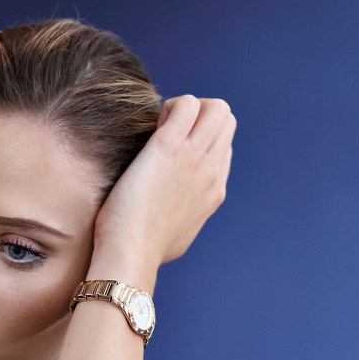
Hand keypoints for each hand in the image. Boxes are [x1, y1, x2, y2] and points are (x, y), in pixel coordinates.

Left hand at [92, 95, 233, 268]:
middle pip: (226, 120)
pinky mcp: (170, 147)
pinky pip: (187, 105)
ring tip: (159, 127)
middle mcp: (212, 171)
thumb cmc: (144, 251)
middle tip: (167, 131)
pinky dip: (170, 106)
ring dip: (185, 108)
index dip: (199, 139)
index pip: (223, 146)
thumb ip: (187, 217)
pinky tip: (152, 127)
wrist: (132, 254)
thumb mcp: (179, 235)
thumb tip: (179, 217)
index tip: (171, 150)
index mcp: (215, 190)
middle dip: (198, 115)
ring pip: (215, 107)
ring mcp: (195, 158)